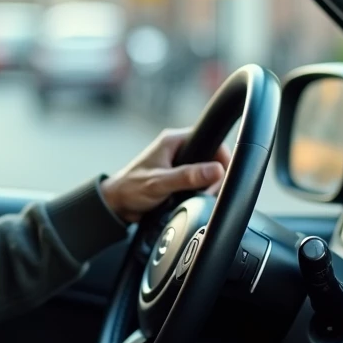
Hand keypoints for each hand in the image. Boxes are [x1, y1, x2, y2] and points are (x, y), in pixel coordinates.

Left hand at [99, 127, 230, 223]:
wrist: (117, 204)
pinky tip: (194, 198)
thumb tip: (216, 170)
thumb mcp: (160, 183)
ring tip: (199, 196)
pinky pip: (198, 180)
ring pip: (207, 170)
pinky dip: (200, 190)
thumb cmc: (130, 188)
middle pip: (211, 156)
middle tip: (209, 191)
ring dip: (207, 184)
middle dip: (215, 175)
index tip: (224, 175)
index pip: (211, 139)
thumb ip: (187, 176)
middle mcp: (178, 148)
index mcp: (173, 140)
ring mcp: (179, 162)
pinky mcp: (179, 175)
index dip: (222, 157)